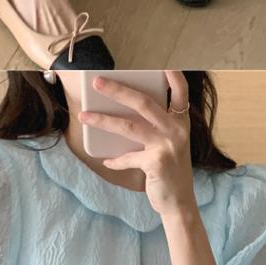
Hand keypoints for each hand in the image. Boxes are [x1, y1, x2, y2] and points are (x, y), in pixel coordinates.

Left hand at [96, 72, 198, 228]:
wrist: (179, 202)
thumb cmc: (170, 169)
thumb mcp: (170, 143)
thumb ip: (154, 127)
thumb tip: (120, 112)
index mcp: (180, 122)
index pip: (181, 92)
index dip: (173, 76)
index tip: (163, 62)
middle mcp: (176, 130)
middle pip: (143, 103)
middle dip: (118, 90)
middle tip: (97, 82)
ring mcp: (166, 146)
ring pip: (129, 126)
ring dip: (103, 120)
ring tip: (84, 116)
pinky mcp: (156, 163)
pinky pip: (127, 158)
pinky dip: (115, 160)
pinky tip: (107, 161)